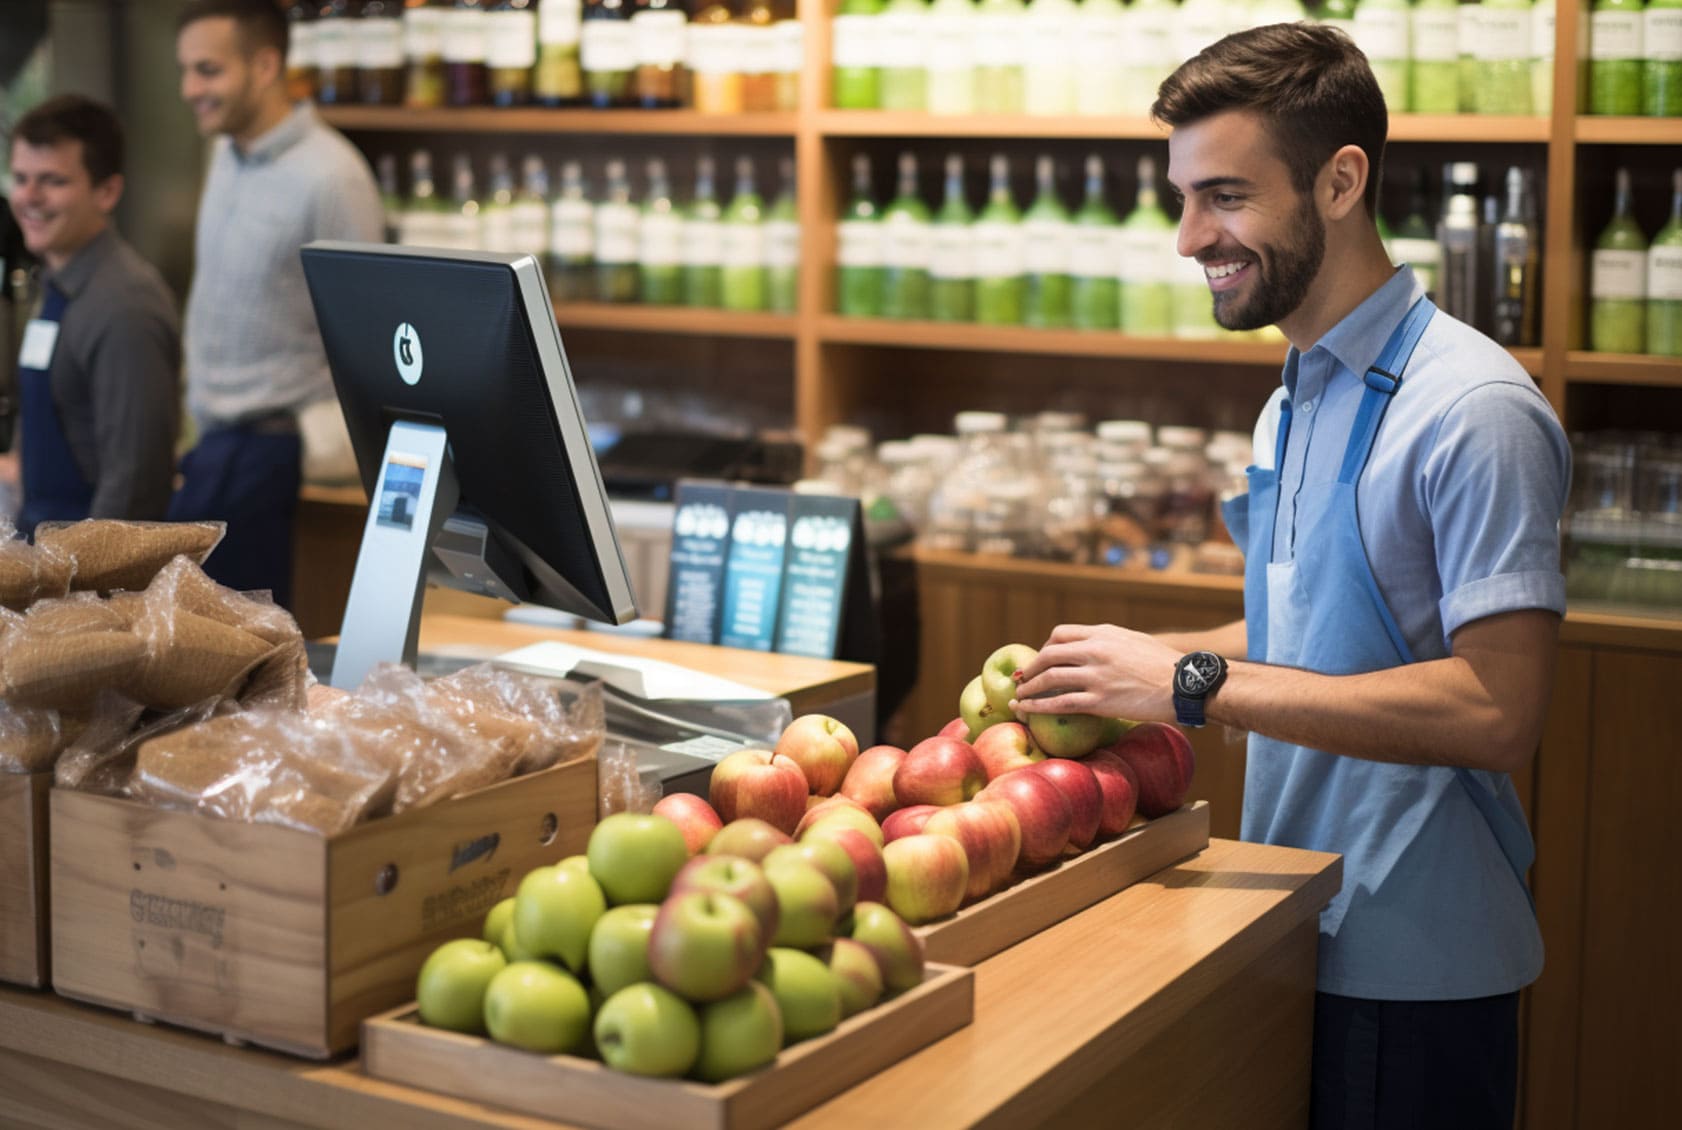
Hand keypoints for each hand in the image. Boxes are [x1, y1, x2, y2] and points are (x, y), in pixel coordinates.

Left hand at [1010, 623, 1180, 723]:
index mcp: (1103, 633)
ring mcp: (1096, 675)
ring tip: (1019, 698)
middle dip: (1030, 669)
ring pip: (1049, 679)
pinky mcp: (1100, 700)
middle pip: (1048, 655)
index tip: (1041, 660)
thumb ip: (1109, 642)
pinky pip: (1060, 703)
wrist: (1185, 684)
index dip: (1045, 648)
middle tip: (1023, 680)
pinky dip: (1039, 707)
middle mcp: (1095, 650)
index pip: (1061, 634)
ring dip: (1029, 689)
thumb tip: (1091, 647)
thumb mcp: (1134, 640)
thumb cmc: (1164, 665)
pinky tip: (1028, 711)